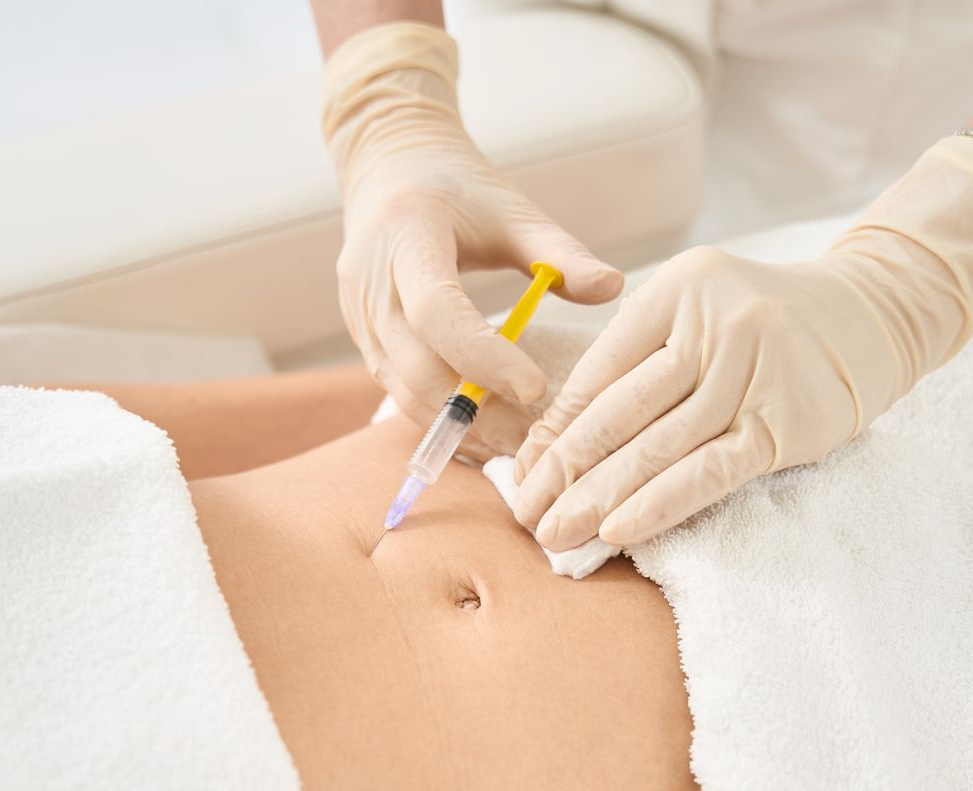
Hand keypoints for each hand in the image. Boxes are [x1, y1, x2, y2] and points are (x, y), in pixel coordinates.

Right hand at [321, 22, 622, 446]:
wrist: (388, 168)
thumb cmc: (458, 187)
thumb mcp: (512, 208)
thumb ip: (559, 252)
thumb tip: (613, 289)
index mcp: (408, 234)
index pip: (438, 311)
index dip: (483, 358)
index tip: (536, 389)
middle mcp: (371, 281)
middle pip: (415, 367)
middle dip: (475, 411)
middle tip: (535, 437)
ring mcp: (359, 315)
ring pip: (402, 391)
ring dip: (457, 424)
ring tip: (516, 440)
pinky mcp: (362, 338)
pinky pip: (398, 390)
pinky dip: (441, 415)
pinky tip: (486, 428)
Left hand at [509, 135, 972, 551]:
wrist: (874, 312)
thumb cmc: (766, 323)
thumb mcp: (699, 309)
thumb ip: (640, 358)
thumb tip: (560, 440)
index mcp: (677, 292)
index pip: (599, 373)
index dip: (554, 431)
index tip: (519, 477)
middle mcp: (713, 325)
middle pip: (620, 413)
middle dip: (564, 472)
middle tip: (524, 517)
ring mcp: (752, 373)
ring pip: (657, 448)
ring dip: (597, 500)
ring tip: (555, 538)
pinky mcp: (785, 423)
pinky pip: (707, 473)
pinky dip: (658, 505)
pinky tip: (617, 532)